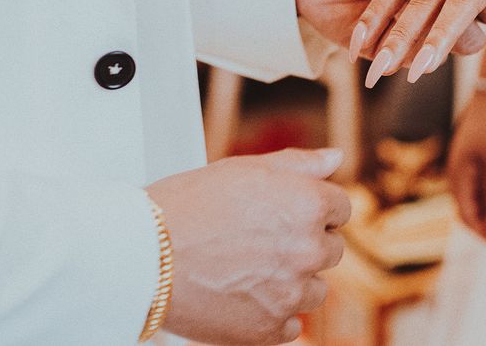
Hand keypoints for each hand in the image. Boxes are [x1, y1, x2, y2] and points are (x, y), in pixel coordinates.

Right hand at [147, 148, 350, 344]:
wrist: (143, 254)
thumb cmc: (191, 204)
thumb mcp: (249, 168)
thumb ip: (301, 164)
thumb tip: (337, 157)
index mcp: (309, 204)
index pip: (341, 209)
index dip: (314, 207)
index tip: (287, 213)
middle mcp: (308, 248)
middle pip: (331, 249)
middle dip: (306, 242)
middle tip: (263, 239)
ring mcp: (291, 292)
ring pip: (316, 289)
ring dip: (294, 280)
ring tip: (250, 268)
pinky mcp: (270, 329)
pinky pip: (293, 324)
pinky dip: (275, 314)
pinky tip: (246, 296)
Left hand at [294, 0, 485, 70]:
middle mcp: (435, 3)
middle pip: (473, 24)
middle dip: (475, 26)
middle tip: (474, 23)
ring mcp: (411, 27)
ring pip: (442, 48)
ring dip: (439, 49)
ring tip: (434, 47)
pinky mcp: (384, 47)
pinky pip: (404, 59)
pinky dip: (403, 57)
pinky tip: (397, 56)